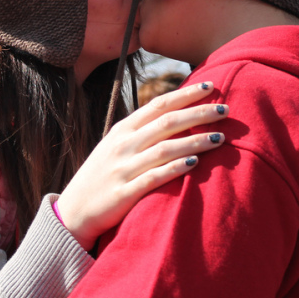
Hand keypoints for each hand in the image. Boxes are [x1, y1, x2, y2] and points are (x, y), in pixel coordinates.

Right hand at [57, 81, 227, 249]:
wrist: (73, 212)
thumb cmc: (102, 176)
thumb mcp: (116, 146)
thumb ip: (142, 132)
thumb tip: (175, 115)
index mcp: (123, 130)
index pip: (159, 105)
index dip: (186, 94)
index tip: (211, 85)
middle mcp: (124, 145)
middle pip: (167, 122)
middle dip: (198, 113)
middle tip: (225, 109)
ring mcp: (124, 168)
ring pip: (165, 148)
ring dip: (195, 140)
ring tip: (221, 137)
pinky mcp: (125, 193)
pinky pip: (154, 177)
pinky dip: (175, 168)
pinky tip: (195, 163)